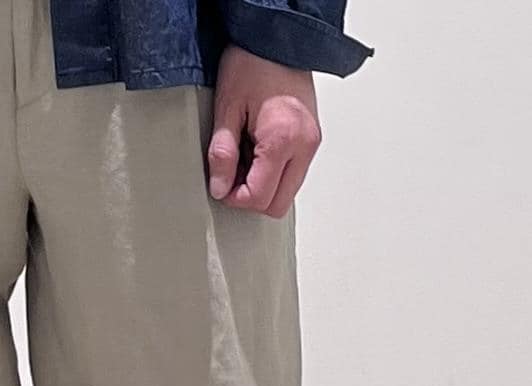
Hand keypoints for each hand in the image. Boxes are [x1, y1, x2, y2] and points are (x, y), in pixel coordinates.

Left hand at [208, 45, 321, 216]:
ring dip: (263, 186)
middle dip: (251, 198)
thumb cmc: (253, 61)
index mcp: (283, 139)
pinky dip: (273, 174)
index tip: (221, 184)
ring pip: (287, 193)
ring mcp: (311, 143)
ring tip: (245, 157)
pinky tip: (258, 153)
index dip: (235, 198)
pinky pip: (292, 174)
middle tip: (231, 175)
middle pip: (278, 204)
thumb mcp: (227, 108)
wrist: (278, 35)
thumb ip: (221, 153)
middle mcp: (304, 145)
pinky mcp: (312, 139)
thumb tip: (220, 187)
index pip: (260, 198)